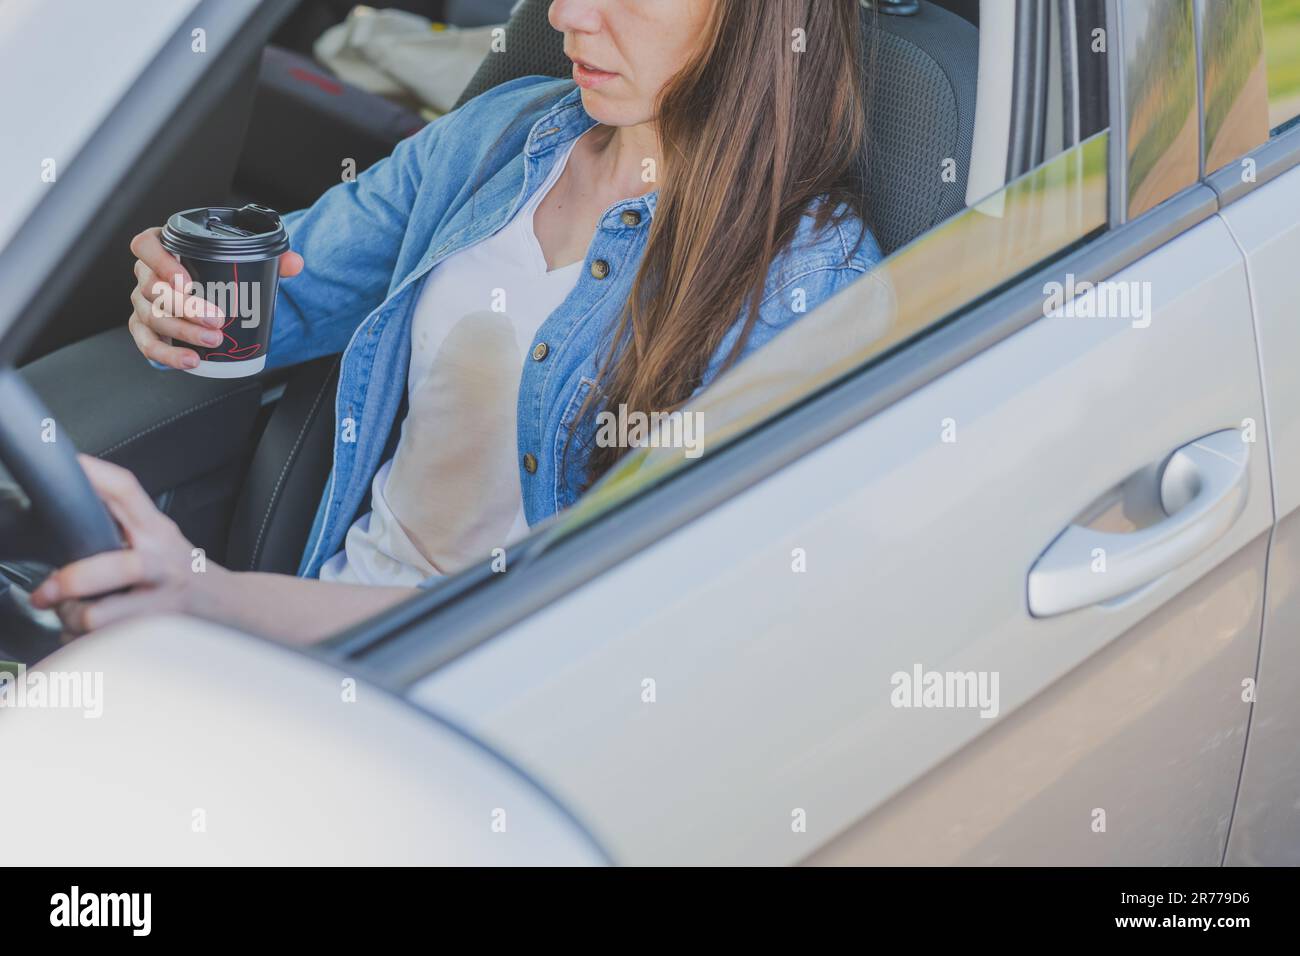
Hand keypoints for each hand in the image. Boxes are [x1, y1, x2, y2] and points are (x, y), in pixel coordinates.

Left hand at [29, 455, 229, 635]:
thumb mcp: (162, 536)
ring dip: (72, 620)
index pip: (127, 491)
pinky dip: (84, 643)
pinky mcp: (160, 632)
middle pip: (119, 568)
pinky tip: (87, 636)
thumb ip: (124, 519)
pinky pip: (105, 643)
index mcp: (158, 530)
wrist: (231, 607)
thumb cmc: (185, 572)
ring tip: (69, 617)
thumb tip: (69, 502)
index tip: (67, 467)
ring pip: (102, 616)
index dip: (95, 475)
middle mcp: (163, 561)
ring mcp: (164, 600)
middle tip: (45, 593)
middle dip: (73, 582)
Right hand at [127, 226, 303, 369]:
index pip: (146, 246)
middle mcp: (146, 274)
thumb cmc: (216, 272)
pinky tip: (191, 360)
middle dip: (186, 306)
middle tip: (216, 319)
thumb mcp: (239, 260)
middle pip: (152, 288)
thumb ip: (269, 259)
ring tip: (212, 340)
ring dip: (183, 331)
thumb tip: (294, 263)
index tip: (186, 281)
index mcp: (162, 247)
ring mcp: (143, 303)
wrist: (208, 294)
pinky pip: (148, 344)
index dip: (161, 262)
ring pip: (153, 317)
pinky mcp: (145, 329)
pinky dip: (168, 354)